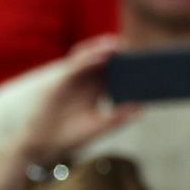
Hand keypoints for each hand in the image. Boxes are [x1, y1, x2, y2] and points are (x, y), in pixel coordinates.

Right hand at [15, 35, 137, 162]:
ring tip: (118, 44)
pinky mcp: (58, 82)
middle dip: (116, 51)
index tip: (146, 58)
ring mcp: (71, 79)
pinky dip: (87, 60)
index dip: (127, 63)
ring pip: (86, 57)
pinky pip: (74, 67)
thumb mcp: (98, 126)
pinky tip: (102, 57)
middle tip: (135, 44)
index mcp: (96, 88)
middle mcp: (84, 80)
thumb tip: (141, 107)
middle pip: (101, 59)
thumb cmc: (72, 135)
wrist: (44, 145)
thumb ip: (118, 118)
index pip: (114, 70)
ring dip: (101, 49)